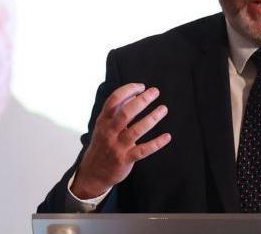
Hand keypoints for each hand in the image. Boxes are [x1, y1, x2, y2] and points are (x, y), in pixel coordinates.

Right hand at [71, 83, 170, 198]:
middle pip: (125, 113)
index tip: (141, 86)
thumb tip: (132, 95)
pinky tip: (167, 136)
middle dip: (141, 101)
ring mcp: (117, 146)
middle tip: (155, 92)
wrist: (92, 173)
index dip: (128, 90)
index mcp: (103, 121)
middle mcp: (109, 132)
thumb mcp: (104, 126)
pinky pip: (143, 150)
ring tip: (163, 109)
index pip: (114, 100)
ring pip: (136, 130)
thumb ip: (117, 110)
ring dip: (151, 118)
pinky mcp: (125, 159)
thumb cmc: (102, 145)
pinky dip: (156, 143)